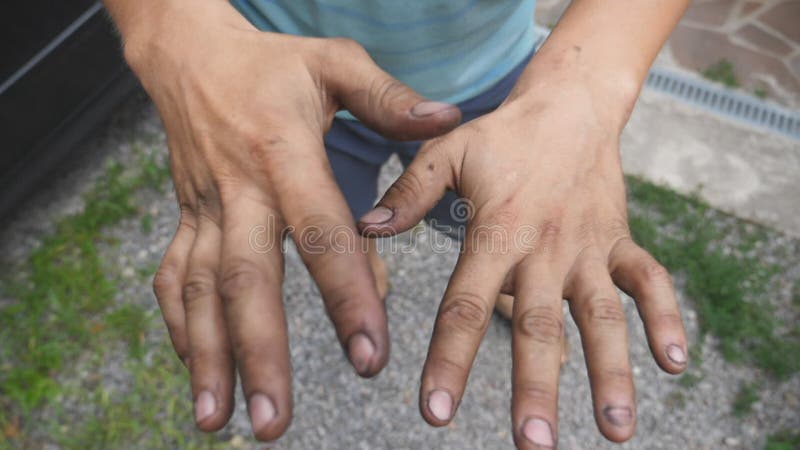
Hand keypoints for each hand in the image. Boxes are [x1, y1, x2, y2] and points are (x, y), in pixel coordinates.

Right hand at [122, 1, 460, 439]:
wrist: (191, 56)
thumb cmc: (273, 64)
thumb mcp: (335, 64)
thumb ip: (389, 98)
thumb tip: (450, 118)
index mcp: (284, 154)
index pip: (320, 234)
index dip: (347, 295)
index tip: (369, 358)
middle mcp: (240, 190)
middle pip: (247, 280)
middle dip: (261, 355)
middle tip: (275, 422)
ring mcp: (205, 209)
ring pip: (200, 291)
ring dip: (208, 358)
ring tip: (214, 421)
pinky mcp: (185, 219)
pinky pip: (173, 278)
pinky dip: (180, 328)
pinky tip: (195, 372)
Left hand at [358, 76, 687, 446]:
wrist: (569, 107)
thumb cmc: (501, 137)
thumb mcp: (448, 152)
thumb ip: (408, 193)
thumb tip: (365, 227)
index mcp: (497, 230)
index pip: (466, 304)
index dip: (450, 360)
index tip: (435, 413)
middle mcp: (544, 247)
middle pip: (539, 325)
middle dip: (536, 388)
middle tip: (532, 445)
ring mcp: (588, 248)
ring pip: (601, 316)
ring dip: (611, 372)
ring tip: (616, 431)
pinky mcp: (619, 242)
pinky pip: (648, 281)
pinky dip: (665, 318)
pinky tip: (676, 364)